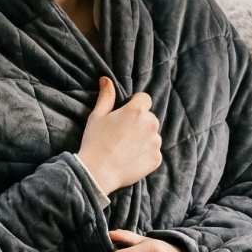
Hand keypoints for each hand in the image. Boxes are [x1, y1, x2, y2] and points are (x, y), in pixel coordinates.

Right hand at [78, 76, 161, 196]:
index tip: (124, 115)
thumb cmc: (95, 142)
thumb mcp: (97, 116)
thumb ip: (106, 97)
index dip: (134, 105)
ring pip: (152, 135)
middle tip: (122, 135)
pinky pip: (154, 152)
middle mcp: (150, 124)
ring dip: (144, 138)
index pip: (144, 99)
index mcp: (136, 111)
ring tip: (125, 148)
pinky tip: (130, 158)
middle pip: (149, 118)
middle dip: (139, 123)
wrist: (97, 172)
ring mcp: (155, 142)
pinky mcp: (156, 158)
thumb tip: (106, 79)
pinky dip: (145, 154)